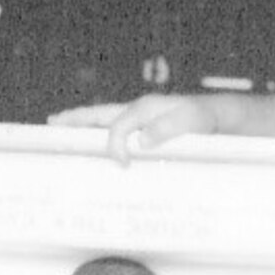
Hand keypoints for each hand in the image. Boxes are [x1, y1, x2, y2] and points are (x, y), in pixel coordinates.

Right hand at [48, 93, 219, 163]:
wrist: (222, 117)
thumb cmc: (207, 119)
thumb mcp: (192, 122)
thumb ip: (167, 129)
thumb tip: (141, 142)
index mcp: (144, 108)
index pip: (116, 127)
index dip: (114, 146)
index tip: (123, 165)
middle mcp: (139, 110)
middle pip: (100, 114)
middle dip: (76, 119)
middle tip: (52, 123)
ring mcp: (141, 118)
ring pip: (105, 119)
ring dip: (84, 124)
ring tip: (63, 128)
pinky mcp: (147, 126)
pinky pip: (118, 128)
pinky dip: (102, 133)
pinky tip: (96, 144)